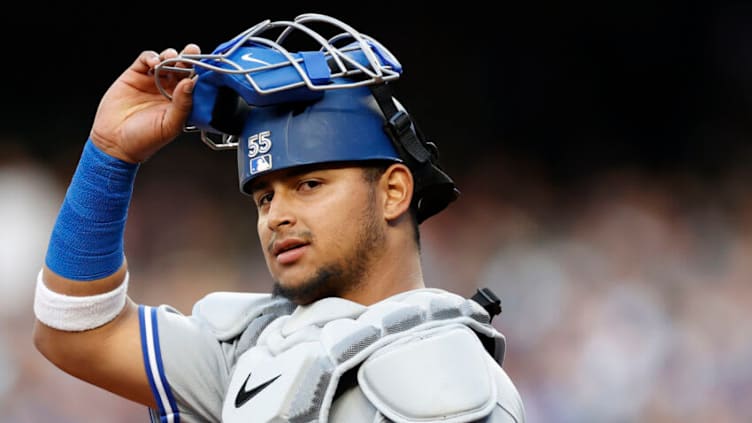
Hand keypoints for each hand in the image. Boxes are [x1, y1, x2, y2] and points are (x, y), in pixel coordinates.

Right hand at [89, 44, 199, 162]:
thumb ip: (182, 105)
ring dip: (170, 55)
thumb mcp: (170, 125)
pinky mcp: (135, 75)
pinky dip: (150, 57)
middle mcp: (169, 90)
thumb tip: (191, 83)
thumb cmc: (145, 140)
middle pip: (182, 67)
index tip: (206, 64)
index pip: (195, 82)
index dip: (200, 72)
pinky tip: (153, 62)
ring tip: (170, 58)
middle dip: (188, 57)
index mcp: (182, 102)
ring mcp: (152, 81)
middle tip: (191, 51)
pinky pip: (145, 59)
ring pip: (165, 60)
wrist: (115, 142)